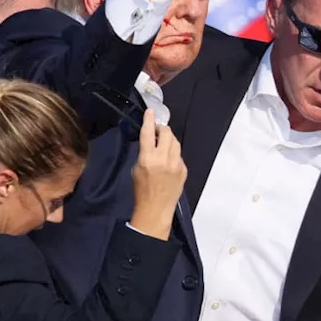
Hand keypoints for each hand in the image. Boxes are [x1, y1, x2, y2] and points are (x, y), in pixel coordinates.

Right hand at [129, 109, 186, 239]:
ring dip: (169, 139)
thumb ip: (144, 153)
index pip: (148, 133)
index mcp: (148, 158)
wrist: (156, 209)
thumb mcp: (136, 169)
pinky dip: (173, 153)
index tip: (150, 111)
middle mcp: (164, 159)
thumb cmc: (141, 190)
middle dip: (161, 129)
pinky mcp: (184, 170)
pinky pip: (179, 155)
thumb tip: (151, 142)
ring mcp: (176, 164)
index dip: (149, 120)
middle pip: (166, 133)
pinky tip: (168, 160)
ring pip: (175, 142)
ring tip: (162, 142)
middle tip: (157, 131)